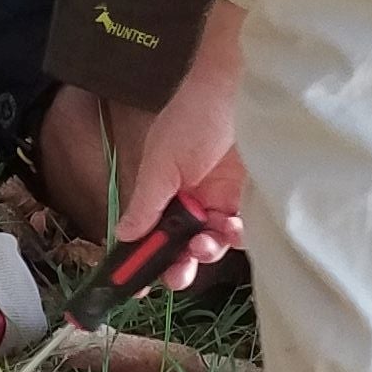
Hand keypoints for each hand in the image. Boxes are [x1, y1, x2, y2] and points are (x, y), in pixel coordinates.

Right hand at [115, 0, 244, 285]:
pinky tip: (231, 227)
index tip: (136, 285)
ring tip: (206, 241)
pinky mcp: (248, 196)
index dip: (142, 258)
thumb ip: (146, 202)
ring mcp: (219, 197)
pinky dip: (234, 236)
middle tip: (178, 274)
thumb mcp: (161, 160)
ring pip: (210, 243)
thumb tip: (123, 236)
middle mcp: (189, 197)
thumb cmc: (194, 114)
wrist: (241, 86)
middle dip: (177, 264)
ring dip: (206, 250)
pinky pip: (240, 231)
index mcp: (161, 188)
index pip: (147, 231)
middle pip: (179, 245)